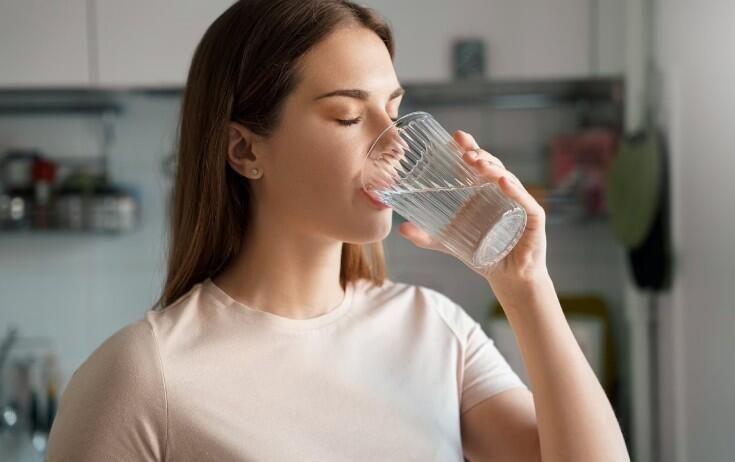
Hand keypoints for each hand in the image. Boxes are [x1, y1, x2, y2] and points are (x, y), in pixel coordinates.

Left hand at [398, 130, 549, 290]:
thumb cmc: (483, 254)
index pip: (477, 164)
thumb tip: (402, 229)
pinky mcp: (533, 218)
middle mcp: (503, 192)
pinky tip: (503, 182)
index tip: (455, 137)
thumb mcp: (449, 243)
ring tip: (477, 162)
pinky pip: (524, 201)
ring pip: (508, 178)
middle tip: (463, 151)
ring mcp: (519, 203)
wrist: (509, 277)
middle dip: (478, 155)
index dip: (468, 148)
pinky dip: (515, 190)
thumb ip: (427, 236)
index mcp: (484, 192)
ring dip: (493, 169)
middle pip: (492, 166)